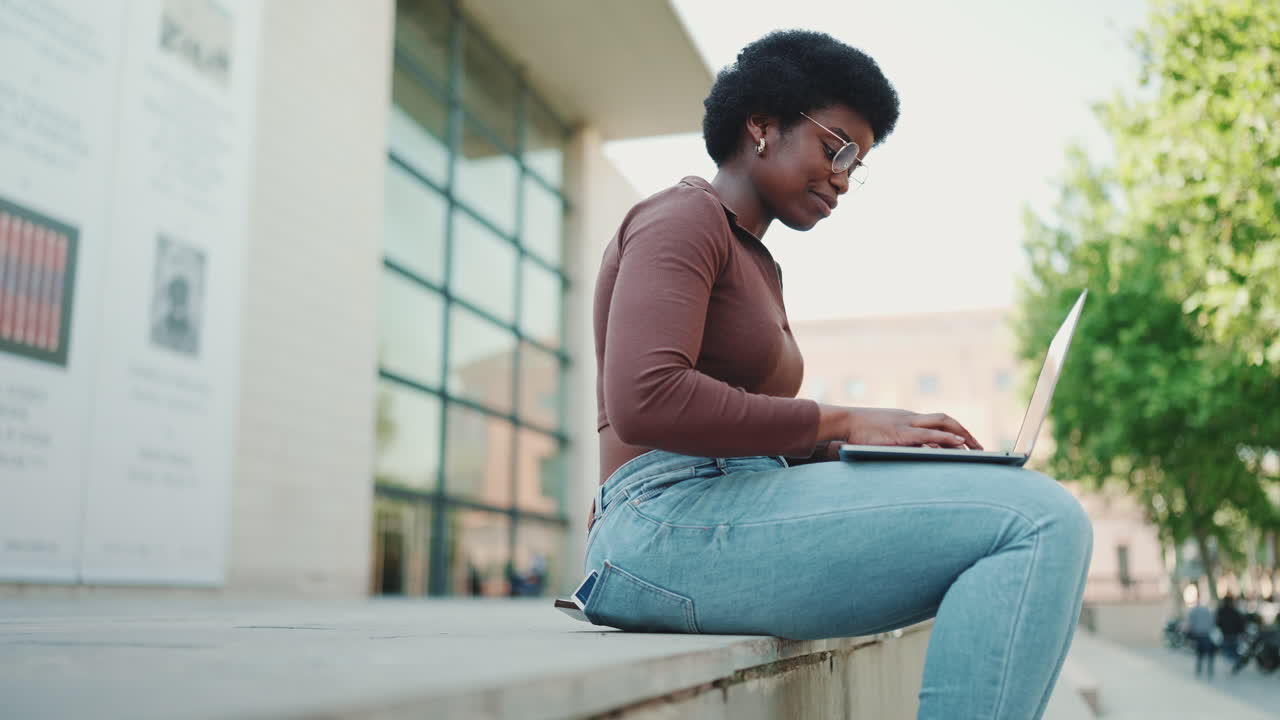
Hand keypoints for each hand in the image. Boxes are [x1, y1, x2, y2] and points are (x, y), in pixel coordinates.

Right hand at [820, 405, 982, 449]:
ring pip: (942, 424)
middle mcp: (911, 418)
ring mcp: (907, 425)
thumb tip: (910, 453)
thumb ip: (897, 441)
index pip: (938, 421)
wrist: (844, 422)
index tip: (968, 443)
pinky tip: (959, 444)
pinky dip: (946, 437)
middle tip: (980, 448)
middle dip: (965, 433)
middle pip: (946, 420)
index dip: (956, 430)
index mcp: (907, 418)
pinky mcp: (901, 434)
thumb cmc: (859, 432)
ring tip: (977, 448)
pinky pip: (928, 434)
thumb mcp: (882, 434)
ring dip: (962, 435)